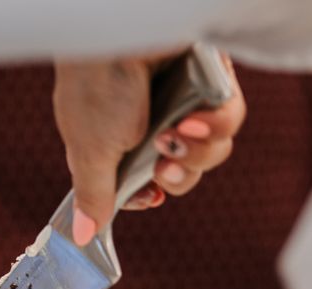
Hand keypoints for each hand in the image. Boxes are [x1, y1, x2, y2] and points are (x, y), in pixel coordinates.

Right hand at [53, 52, 244, 245]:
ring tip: (178, 132)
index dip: (153, 194)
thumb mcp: (90, 152)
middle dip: (180, 176)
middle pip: (186, 172)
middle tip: (164, 164)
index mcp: (120, 142)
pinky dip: (217, 124)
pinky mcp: (212, 79)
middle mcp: (154, 122)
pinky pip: (229, 117)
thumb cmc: (94, 86)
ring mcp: (185, 101)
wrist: (117, 29)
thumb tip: (82, 235)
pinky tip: (196, 118)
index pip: (148, 184)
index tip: (151, 196)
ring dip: (198, 152)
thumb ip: (93, 195)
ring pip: (212, 150)